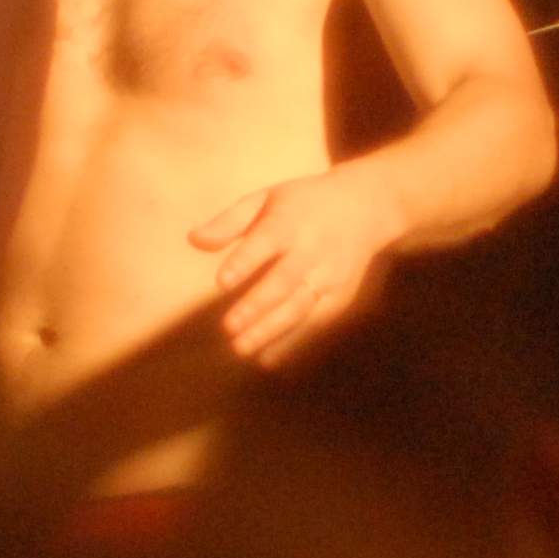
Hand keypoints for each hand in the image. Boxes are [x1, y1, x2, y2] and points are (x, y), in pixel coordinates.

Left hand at [189, 171, 402, 365]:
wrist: (365, 208)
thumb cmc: (302, 204)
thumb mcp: (266, 199)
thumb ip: (229, 222)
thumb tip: (192, 240)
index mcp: (291, 219)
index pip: (267, 240)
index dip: (245, 262)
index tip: (221, 283)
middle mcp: (314, 249)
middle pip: (286, 281)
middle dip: (257, 306)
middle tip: (228, 328)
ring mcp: (330, 276)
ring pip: (301, 307)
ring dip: (272, 330)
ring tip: (241, 348)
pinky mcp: (340, 297)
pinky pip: (315, 324)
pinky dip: (292, 343)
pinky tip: (266, 357)